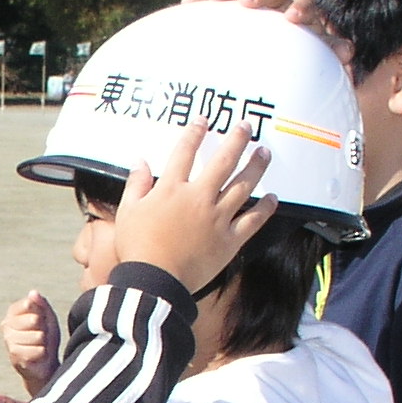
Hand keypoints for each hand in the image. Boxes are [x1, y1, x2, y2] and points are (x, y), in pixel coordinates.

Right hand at [0, 290, 59, 396]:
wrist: (44, 365)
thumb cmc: (46, 339)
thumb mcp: (48, 318)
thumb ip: (41, 304)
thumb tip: (33, 293)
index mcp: (12, 313)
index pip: (29, 304)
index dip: (41, 314)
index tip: (42, 322)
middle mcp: (6, 325)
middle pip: (34, 320)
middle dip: (44, 329)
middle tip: (42, 337)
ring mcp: (8, 341)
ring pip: (37, 336)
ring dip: (44, 343)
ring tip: (40, 347)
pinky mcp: (14, 356)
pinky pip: (37, 350)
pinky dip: (42, 353)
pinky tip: (38, 356)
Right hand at [110, 125, 276, 294]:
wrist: (154, 281)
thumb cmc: (137, 248)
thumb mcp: (128, 212)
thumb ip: (136, 184)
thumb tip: (141, 162)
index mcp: (172, 189)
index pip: (185, 152)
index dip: (195, 133)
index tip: (204, 121)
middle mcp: (199, 198)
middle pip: (223, 162)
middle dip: (236, 140)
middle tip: (246, 127)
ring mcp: (217, 219)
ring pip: (243, 186)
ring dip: (256, 167)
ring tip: (264, 153)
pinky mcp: (229, 241)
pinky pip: (252, 221)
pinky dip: (265, 209)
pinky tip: (273, 198)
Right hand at [183, 0, 354, 68]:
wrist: (285, 45)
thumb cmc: (302, 57)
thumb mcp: (320, 58)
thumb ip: (332, 55)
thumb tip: (347, 55)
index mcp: (303, 15)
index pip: (304, 7)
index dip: (298, 10)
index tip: (291, 20)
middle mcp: (281, 2)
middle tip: (250, 3)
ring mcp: (256, 1)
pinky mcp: (233, 3)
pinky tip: (186, 1)